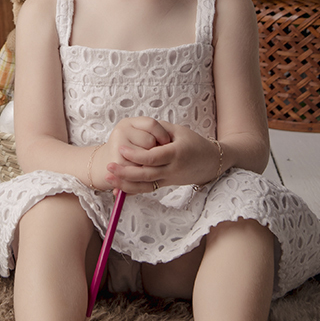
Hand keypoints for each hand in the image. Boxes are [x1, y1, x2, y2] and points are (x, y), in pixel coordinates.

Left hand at [104, 122, 220, 194]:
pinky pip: (148, 189)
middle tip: (108, 167)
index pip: (153, 157)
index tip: (121, 149)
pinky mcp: (166, 184)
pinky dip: (134, 190)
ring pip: (145, 185)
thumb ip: (158, 130)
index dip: (136, 155)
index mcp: (176, 153)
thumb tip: (138, 131)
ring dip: (126, 184)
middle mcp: (172, 169)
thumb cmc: (194, 143)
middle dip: (125, 173)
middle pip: (146, 174)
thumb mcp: (179, 131)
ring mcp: (169, 179)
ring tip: (109, 180)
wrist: (211, 163)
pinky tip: (119, 189)